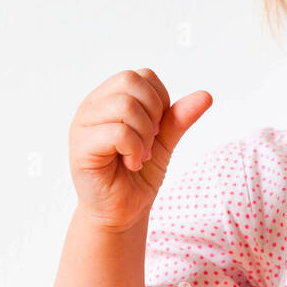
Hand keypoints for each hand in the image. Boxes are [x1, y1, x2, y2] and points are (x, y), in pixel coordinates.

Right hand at [68, 68, 212, 232]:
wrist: (123, 210)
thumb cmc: (138, 173)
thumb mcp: (165, 140)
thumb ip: (180, 117)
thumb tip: (206, 95)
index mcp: (109, 98)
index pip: (143, 76)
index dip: (160, 100)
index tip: (157, 129)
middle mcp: (92, 106)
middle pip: (131, 82)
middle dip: (153, 113)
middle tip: (150, 141)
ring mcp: (82, 125)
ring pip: (125, 105)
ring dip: (144, 134)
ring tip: (140, 155)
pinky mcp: (80, 147)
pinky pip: (117, 133)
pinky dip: (134, 149)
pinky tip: (131, 163)